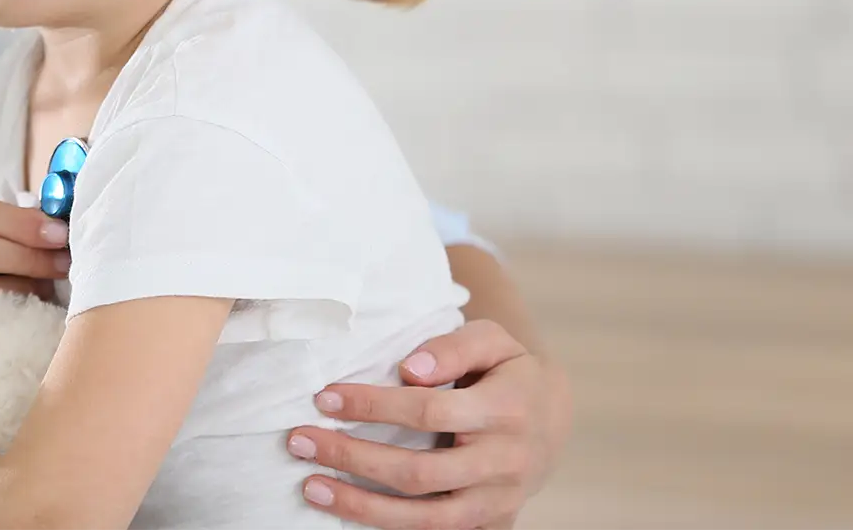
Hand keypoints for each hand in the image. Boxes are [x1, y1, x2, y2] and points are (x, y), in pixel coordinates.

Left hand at [285, 320, 571, 529]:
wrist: (552, 418)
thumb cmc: (509, 371)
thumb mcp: (492, 341)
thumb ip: (452, 347)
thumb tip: (409, 369)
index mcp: (506, 411)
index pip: (428, 412)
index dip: (373, 405)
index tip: (325, 397)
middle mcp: (504, 463)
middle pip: (418, 472)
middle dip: (352, 458)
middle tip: (300, 441)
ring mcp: (497, 501)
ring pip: (424, 518)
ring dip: (362, 506)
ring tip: (311, 487)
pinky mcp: (489, 523)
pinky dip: (390, 527)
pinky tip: (348, 513)